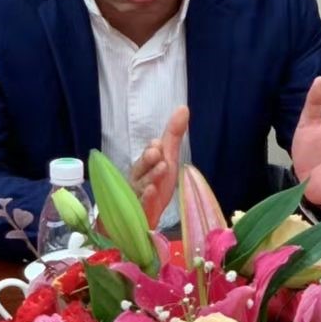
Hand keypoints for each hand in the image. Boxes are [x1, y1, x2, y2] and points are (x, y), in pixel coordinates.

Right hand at [130, 105, 189, 227]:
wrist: (145, 213)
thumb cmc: (156, 181)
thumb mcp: (168, 157)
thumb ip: (173, 135)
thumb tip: (183, 107)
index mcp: (144, 164)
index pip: (148, 154)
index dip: (153, 149)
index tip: (158, 144)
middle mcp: (138, 177)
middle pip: (141, 167)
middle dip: (148, 160)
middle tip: (156, 152)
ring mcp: (138, 195)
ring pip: (143, 185)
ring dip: (151, 176)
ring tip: (162, 168)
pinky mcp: (140, 211)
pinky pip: (142, 205)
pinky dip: (146, 198)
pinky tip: (152, 192)